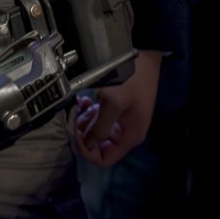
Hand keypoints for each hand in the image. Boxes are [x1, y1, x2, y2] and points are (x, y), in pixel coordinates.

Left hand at [72, 50, 162, 167]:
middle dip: (84, 132)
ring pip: (95, 131)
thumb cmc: (129, 80)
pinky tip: (84, 101)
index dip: (87, 152)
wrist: (142, 58)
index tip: (77, 134)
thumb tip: (88, 144)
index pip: (105, 160)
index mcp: (129, 137)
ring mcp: (120, 122)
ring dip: (85, 120)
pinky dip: (89, 112)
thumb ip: (100, 127)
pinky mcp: (115, 111)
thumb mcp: (112, 104)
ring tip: (84, 105)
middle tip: (79, 115)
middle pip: (97, 145)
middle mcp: (126, 133)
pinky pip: (98, 119)